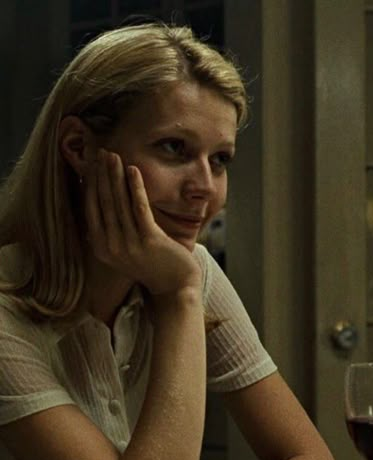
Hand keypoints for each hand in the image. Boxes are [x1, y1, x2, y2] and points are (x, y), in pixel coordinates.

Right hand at [83, 149, 201, 295]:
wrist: (175, 287)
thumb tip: (103, 204)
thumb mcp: (125, 248)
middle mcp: (110, 246)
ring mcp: (129, 244)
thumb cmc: (153, 264)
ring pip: (118, 202)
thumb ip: (113, 230)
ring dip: (115, 176)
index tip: (90, 164)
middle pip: (103, 202)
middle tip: (100, 152)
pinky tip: (133, 169)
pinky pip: (139, 207)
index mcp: (101, 247)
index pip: (91, 209)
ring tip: (113, 155)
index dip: (91, 184)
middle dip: (101, 174)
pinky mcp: (149, 240)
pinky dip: (135, 187)